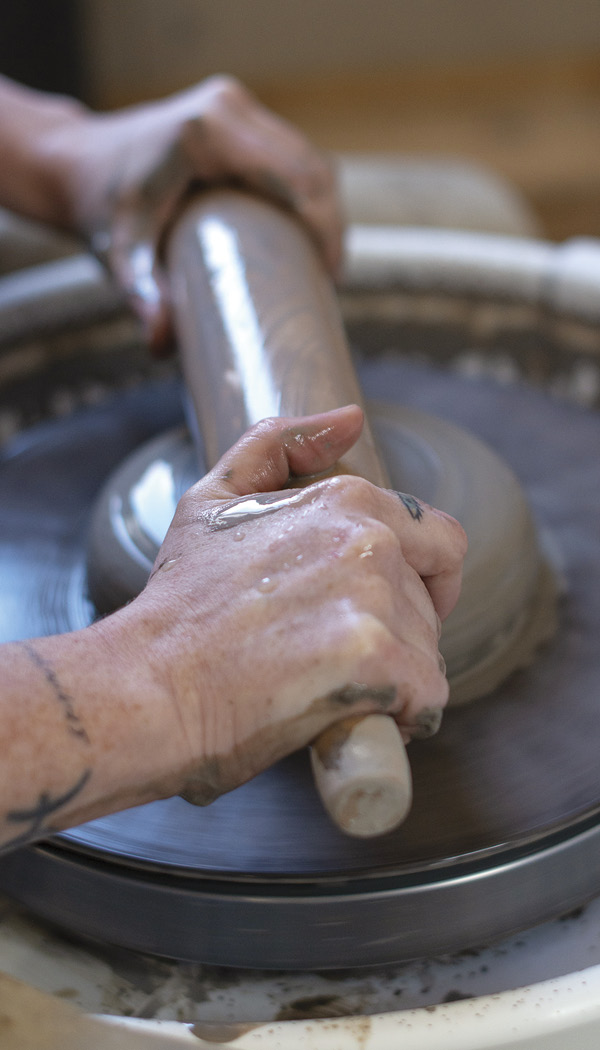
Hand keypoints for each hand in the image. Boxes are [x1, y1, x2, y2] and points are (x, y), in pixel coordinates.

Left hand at [51, 76, 342, 350]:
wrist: (74, 166)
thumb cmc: (99, 208)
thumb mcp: (122, 256)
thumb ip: (142, 298)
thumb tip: (164, 345)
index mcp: (208, 132)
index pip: (296, 177)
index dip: (326, 227)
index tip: (329, 276)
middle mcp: (227, 107)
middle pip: (311, 165)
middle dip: (332, 223)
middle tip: (328, 279)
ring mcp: (233, 105)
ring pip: (307, 157)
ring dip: (323, 208)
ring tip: (321, 262)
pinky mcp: (235, 115)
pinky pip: (289, 154)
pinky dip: (306, 193)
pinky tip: (306, 233)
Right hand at [121, 405, 466, 803]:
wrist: (150, 684)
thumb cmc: (179, 602)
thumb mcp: (212, 501)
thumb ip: (279, 445)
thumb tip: (351, 419)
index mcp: (345, 500)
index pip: (440, 538)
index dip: (428, 577)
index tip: (402, 607)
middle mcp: (370, 541)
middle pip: (427, 602)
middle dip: (396, 633)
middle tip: (334, 658)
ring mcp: (375, 601)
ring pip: (427, 651)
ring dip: (395, 677)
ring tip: (330, 688)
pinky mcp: (376, 662)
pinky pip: (427, 696)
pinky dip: (404, 713)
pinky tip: (357, 715)